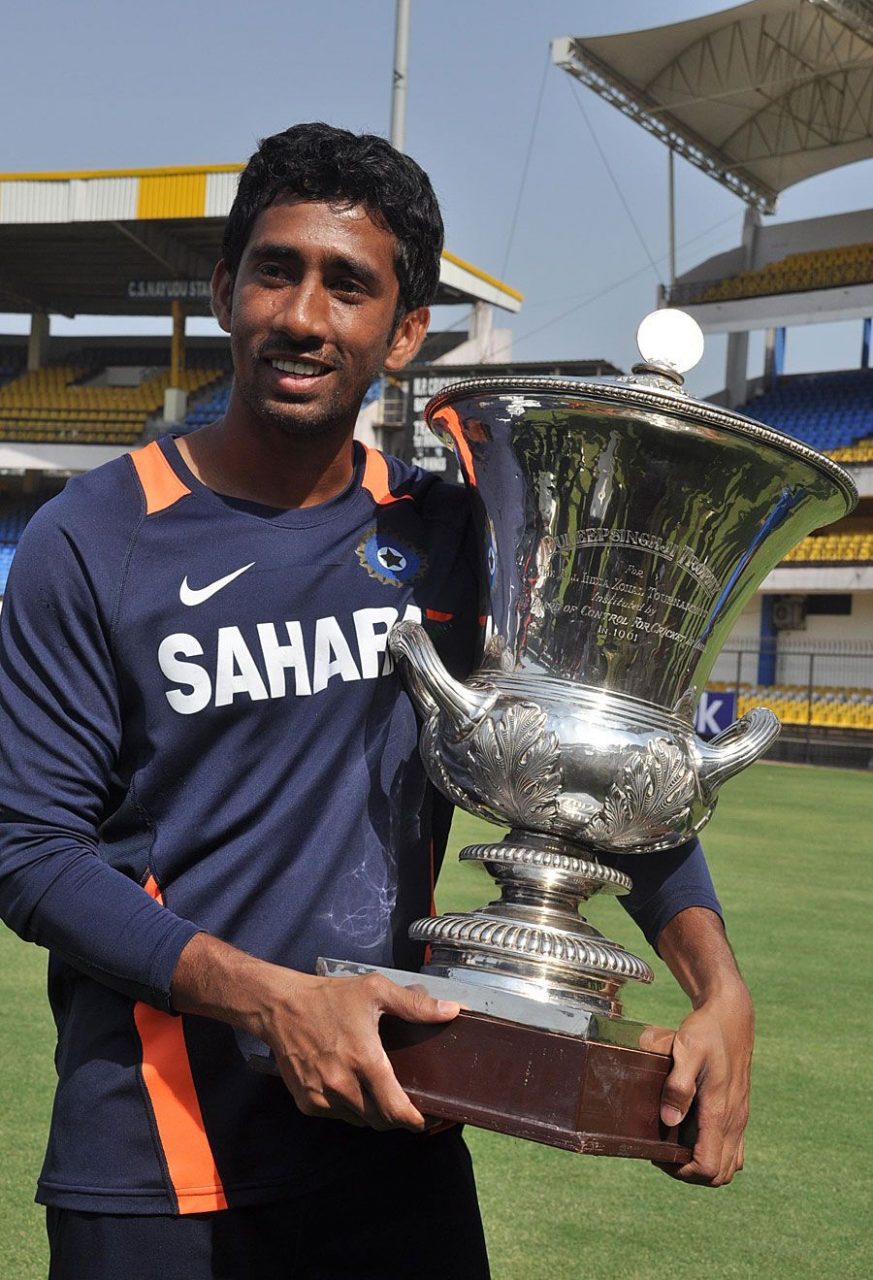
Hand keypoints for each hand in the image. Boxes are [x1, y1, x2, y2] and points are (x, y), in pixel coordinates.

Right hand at [170, 934, 458, 1132]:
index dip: (415, 1120)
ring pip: (359, 1120)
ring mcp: (323, 1097)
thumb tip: (453, 1011)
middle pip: (380, 1120)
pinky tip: (352, 1087)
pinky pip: (337, 1115)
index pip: (396, 1109)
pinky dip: (349, 1108)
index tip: (428, 1119)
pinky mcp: (306, 1102)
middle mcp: (343, 1085)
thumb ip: (415, 1005)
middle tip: (407, 1103)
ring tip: (380, 1092)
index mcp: (364, 1060)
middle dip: (397, 1117)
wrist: (280, 1006)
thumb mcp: (375, 991)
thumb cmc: (330, 997)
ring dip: (373, 1112)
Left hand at [642, 982, 753, 1184]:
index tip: (659, 1154)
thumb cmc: (705, 1032)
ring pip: (729, 1166)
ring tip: (677, 1148)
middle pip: (719, 1175)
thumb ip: (678, 1086)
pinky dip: (715, 1154)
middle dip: (690, 1173)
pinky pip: (733, 1149)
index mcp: (720, 1112)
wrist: (731, 1017)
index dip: (681, 1171)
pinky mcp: (739, 1111)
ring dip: (704, 1166)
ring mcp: (739, 1118)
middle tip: (664, 1154)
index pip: (707, 1167)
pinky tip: (694, 1136)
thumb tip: (669, 1121)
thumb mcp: (687, 1051)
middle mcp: (734, 1121)